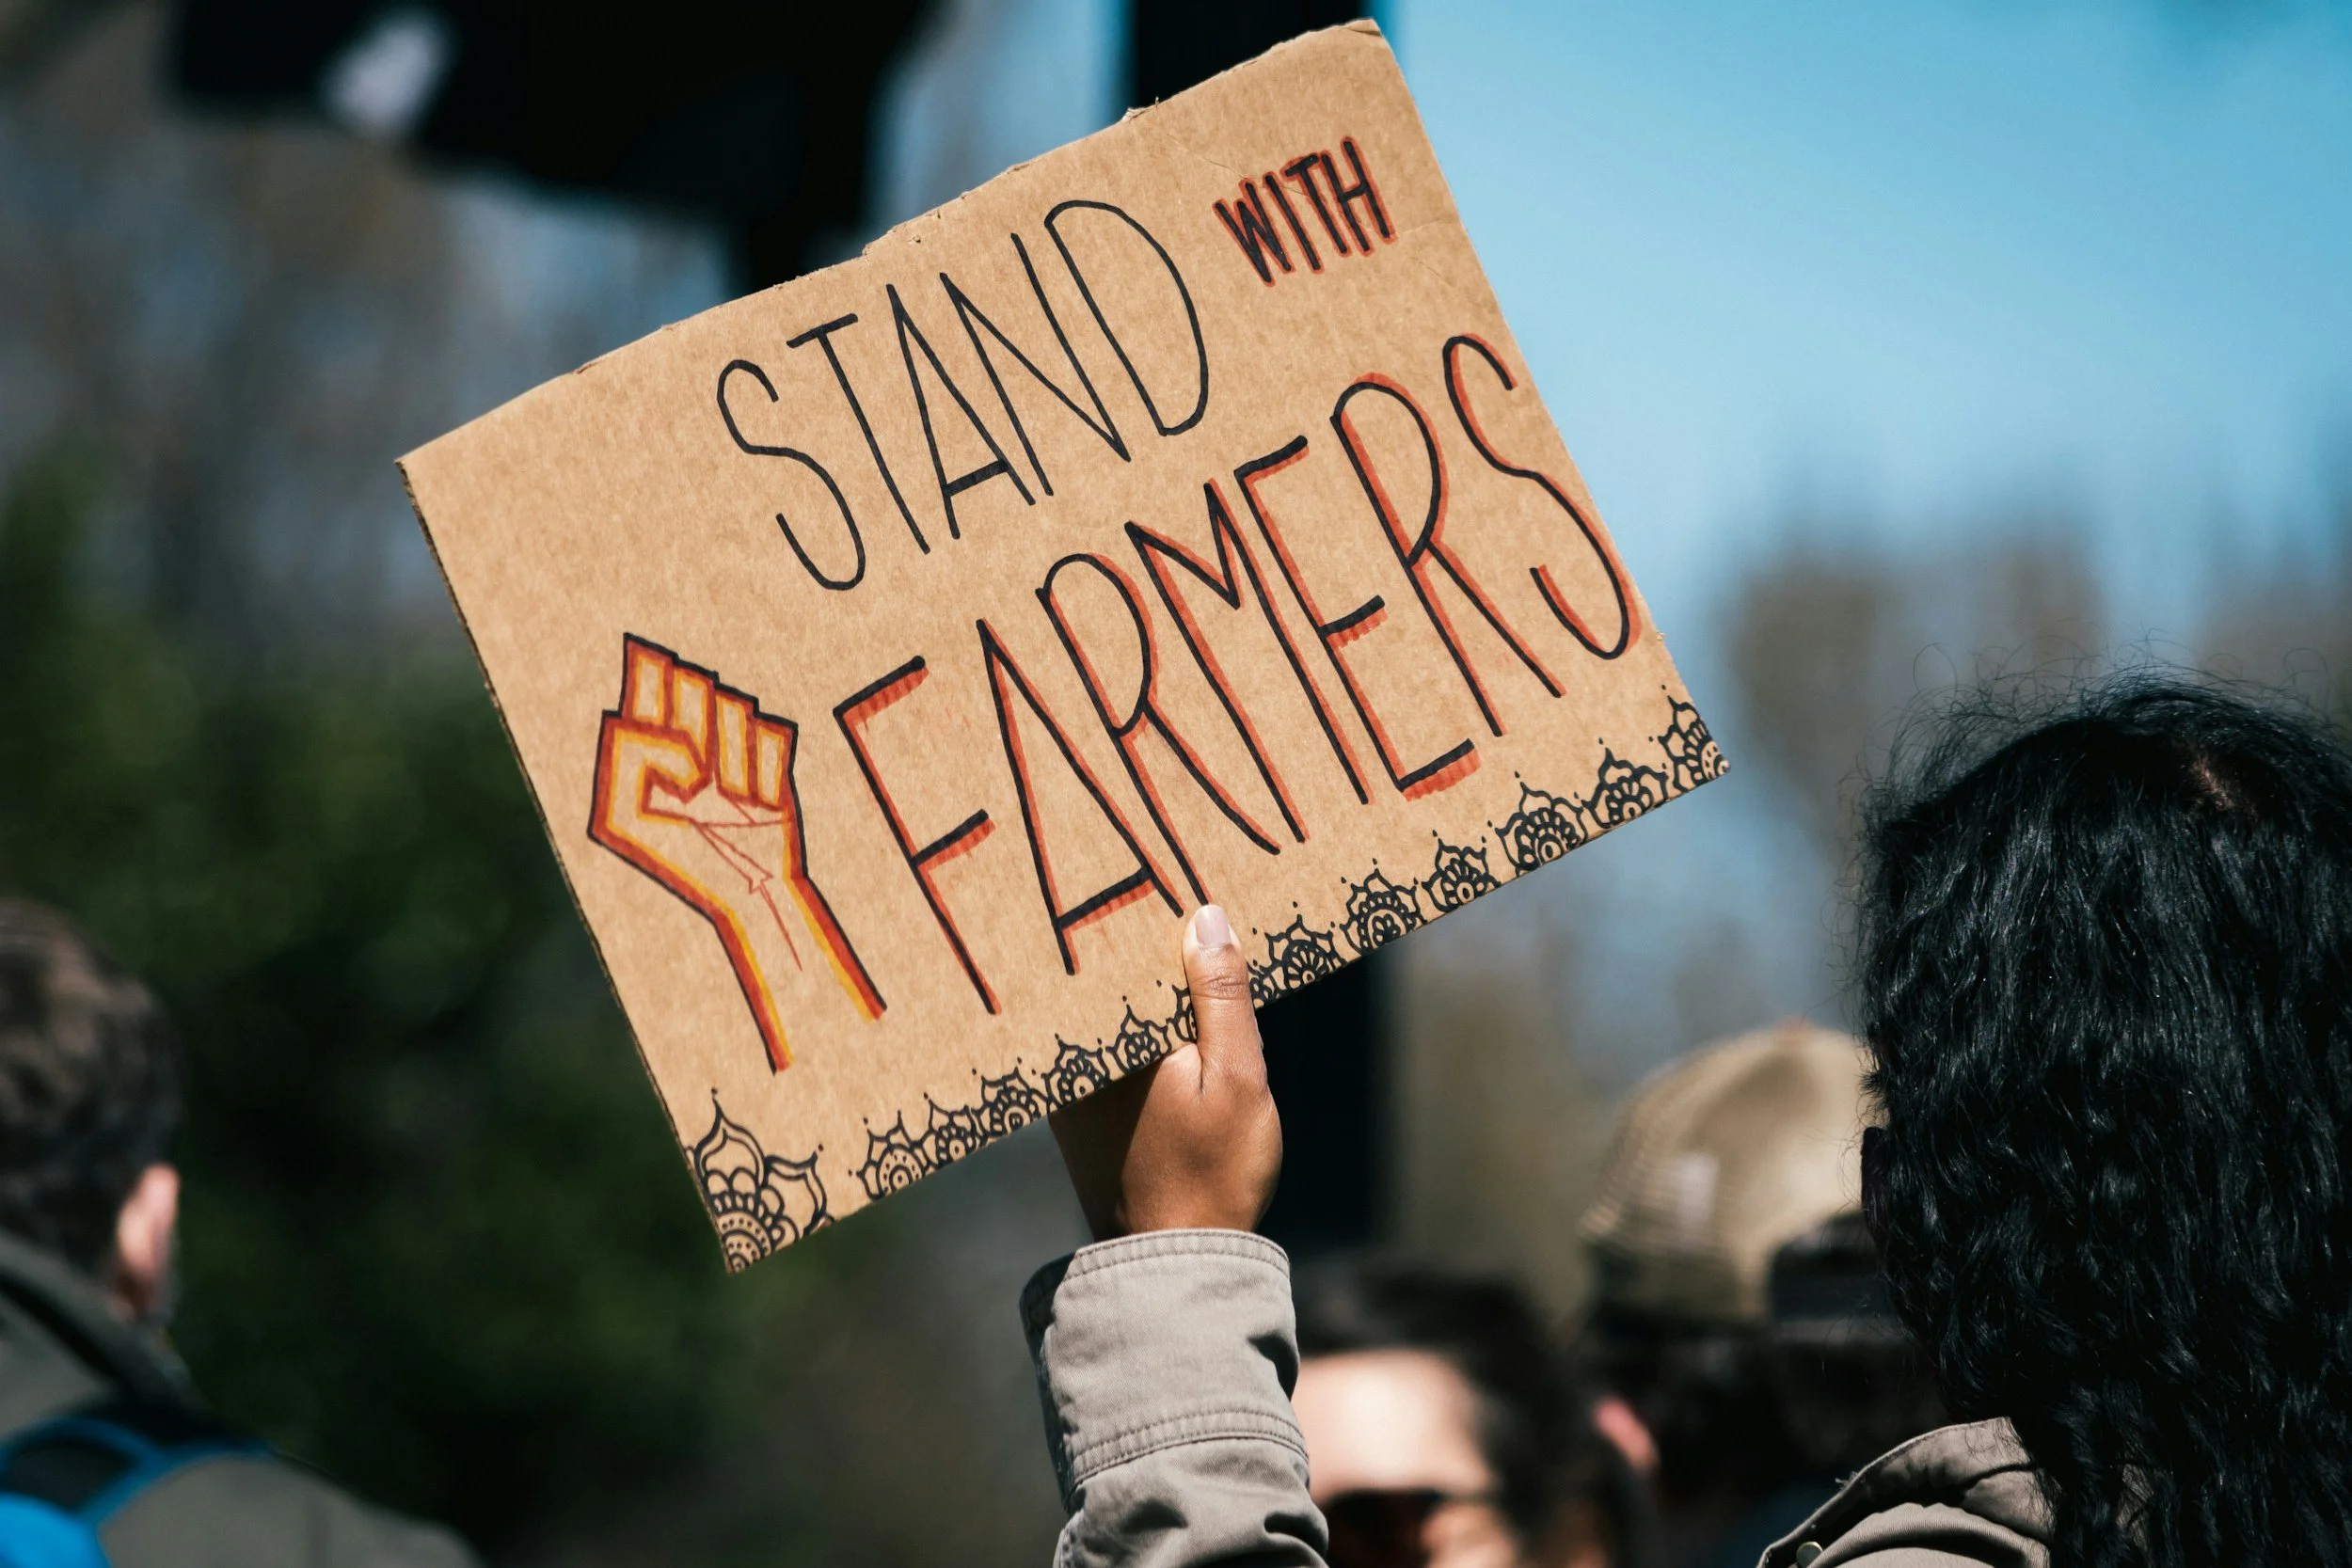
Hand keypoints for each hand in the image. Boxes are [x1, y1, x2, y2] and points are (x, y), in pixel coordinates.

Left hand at [1049, 905, 1282, 1239]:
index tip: (1162, 880)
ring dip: (1134, 986)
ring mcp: (1070, 1089)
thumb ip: (1221, 998)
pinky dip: (1131, 1027)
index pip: (1115, 958)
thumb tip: (1205, 917)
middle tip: (1173, 895)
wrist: (1174, 1265)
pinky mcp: (1079, 1114)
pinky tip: (1167, 1010)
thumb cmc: (1213, 1174)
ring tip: (1175, 939)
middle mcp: (1073, 1060)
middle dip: (1137, 945)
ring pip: (1105, 1017)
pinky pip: (1105, 1049)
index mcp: (1108, 1043)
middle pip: (1105, 983)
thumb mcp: (1237, 1078)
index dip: (1141, 917)